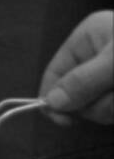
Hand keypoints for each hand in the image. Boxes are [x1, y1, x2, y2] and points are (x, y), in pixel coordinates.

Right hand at [41, 11, 112, 125]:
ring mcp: (111, 72)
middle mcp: (96, 54)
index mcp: (87, 38)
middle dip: (94, 103)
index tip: (63, 120)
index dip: (53, 96)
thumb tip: (50, 103)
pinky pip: (110, 105)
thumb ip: (83, 82)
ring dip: (110, 106)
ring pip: (96, 103)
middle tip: (113, 99)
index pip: (56, 71)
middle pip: (75, 92)